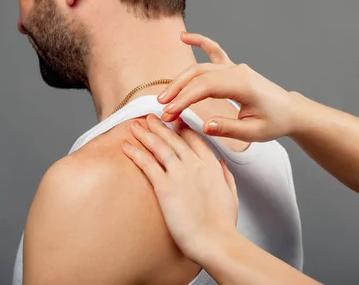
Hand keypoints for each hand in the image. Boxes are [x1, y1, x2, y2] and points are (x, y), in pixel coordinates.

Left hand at [122, 114, 238, 262]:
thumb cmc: (223, 225)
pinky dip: (135, 153)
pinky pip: (147, 164)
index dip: (182, 129)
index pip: (194, 139)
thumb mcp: (231, 195)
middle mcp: (195, 164)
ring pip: (159, 147)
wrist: (216, 241)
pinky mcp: (165, 187)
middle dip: (160, 126)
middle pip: (174, 139)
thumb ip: (225, 176)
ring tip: (134, 125)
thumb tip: (220, 165)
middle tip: (150, 118)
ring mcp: (179, 174)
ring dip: (145, 133)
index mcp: (211, 165)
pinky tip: (126, 146)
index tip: (174, 122)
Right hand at [158, 31, 299, 141]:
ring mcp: (235, 67)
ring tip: (165, 96)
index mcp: (243, 85)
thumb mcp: (253, 132)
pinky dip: (200, 42)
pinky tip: (184, 37)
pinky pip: (214, 51)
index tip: (170, 112)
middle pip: (199, 76)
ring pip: (201, 67)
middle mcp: (237, 71)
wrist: (290, 111)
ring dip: (181, 80)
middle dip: (178, 91)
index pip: (205, 88)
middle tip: (162, 107)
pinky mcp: (233, 68)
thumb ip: (228, 128)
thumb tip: (205, 125)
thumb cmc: (274, 122)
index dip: (184, 99)